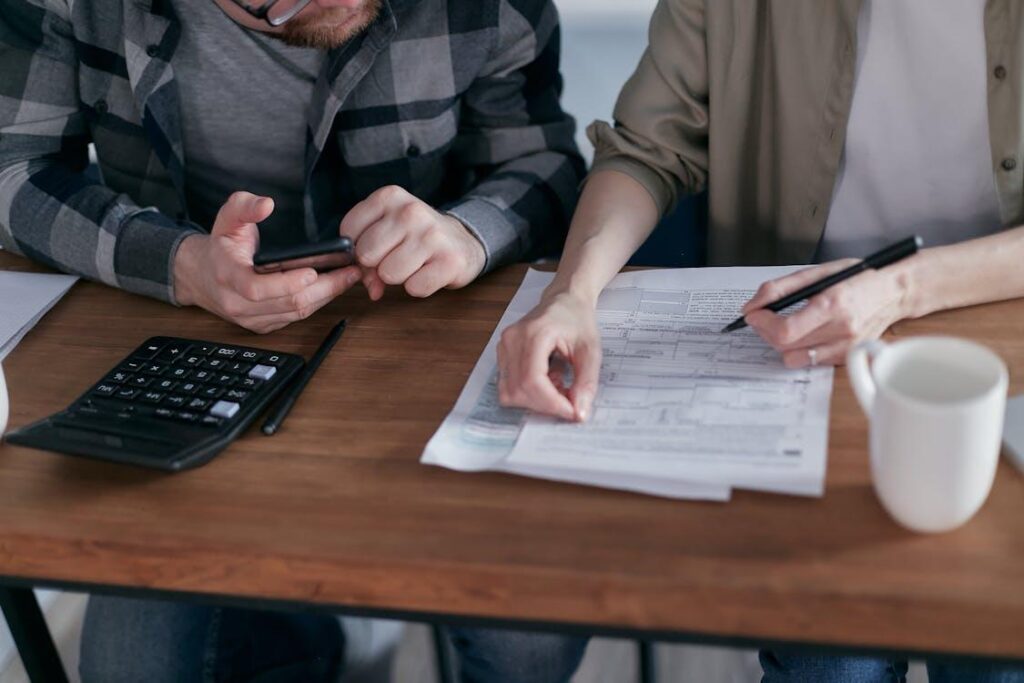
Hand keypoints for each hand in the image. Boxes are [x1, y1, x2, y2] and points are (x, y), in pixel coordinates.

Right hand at [173, 192, 361, 333]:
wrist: (201, 276)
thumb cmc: (220, 246)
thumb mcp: (226, 218)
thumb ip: (244, 206)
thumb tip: (266, 204)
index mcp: (227, 275)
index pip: (257, 288)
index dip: (287, 282)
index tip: (313, 270)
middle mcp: (238, 303)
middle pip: (288, 303)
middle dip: (324, 288)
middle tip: (350, 271)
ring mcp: (251, 318)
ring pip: (296, 313)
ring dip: (327, 296)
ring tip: (349, 277)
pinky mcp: (263, 325)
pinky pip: (296, 318)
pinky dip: (317, 303)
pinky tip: (333, 287)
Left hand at [340, 186, 485, 299]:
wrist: (462, 241)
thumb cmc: (417, 237)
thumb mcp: (387, 230)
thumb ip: (366, 256)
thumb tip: (371, 288)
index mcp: (390, 196)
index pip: (349, 231)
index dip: (357, 249)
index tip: (375, 248)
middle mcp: (411, 211)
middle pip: (367, 255)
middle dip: (377, 265)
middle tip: (395, 259)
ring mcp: (432, 235)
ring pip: (389, 274)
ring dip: (399, 277)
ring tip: (414, 264)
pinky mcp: (449, 261)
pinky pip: (414, 288)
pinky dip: (419, 287)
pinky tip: (428, 273)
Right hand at [497, 291, 601, 421]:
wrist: (565, 300)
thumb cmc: (578, 319)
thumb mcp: (591, 350)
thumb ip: (586, 382)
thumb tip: (579, 413)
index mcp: (535, 333)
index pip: (533, 380)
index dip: (551, 403)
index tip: (572, 412)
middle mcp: (513, 339)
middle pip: (519, 390)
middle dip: (545, 404)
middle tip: (569, 400)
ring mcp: (503, 346)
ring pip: (510, 392)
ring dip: (536, 400)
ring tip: (558, 385)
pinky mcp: (502, 353)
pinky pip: (508, 386)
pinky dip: (528, 393)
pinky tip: (547, 380)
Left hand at [741, 259, 913, 367]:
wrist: (894, 292)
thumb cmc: (857, 278)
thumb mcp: (817, 273)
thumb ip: (780, 288)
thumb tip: (751, 306)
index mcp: (832, 304)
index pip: (785, 330)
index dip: (762, 324)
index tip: (754, 314)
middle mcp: (841, 330)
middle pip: (785, 346)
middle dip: (765, 331)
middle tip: (765, 317)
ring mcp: (846, 347)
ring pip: (793, 358)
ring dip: (781, 343)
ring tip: (786, 325)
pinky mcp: (847, 357)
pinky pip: (810, 361)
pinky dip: (800, 349)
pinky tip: (806, 333)